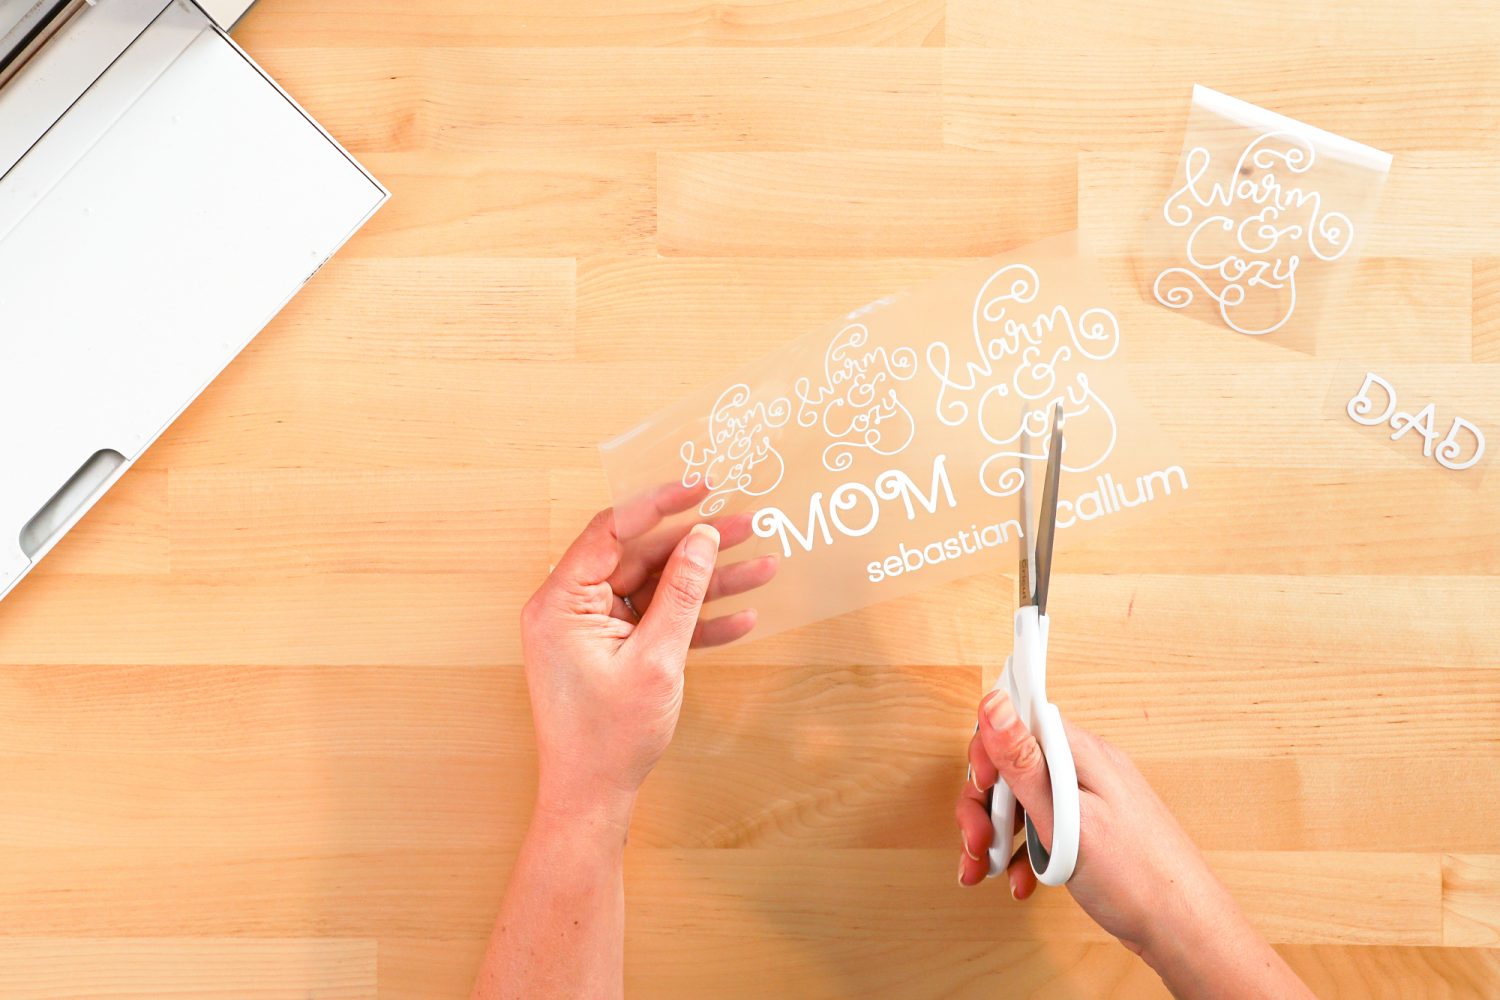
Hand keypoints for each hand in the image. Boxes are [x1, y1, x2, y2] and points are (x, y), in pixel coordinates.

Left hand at [521, 486, 776, 817]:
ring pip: (657, 588)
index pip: (611, 530)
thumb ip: (681, 592)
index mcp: (562, 601)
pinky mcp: (613, 651)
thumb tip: (702, 539)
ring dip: (709, 582)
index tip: (701, 488)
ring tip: (764, 566)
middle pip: (641, 556)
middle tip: (748, 525)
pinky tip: (742, 618)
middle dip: (698, 544)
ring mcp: (593, 630)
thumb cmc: (610, 737)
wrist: (592, 798)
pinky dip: (695, 620)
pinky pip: (657, 621)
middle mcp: (571, 608)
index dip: (657, 504)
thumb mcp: (656, 659)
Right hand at [955, 690, 1313, 998]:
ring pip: (1022, 800)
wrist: (1183, 930)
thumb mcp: (1067, 821)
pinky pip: (1041, 826)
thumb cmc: (1136, 878)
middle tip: (977, 841)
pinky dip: (1020, 851)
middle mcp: (1084, 768)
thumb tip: (997, 702)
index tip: (981, 788)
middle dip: (985, 805)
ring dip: (996, 834)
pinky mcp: (1088, 827)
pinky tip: (1018, 879)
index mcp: (1081, 754)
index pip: (1017, 724)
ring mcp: (1086, 799)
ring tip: (986, 868)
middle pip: (1013, 766)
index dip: (988, 753)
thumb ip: (1025, 763)